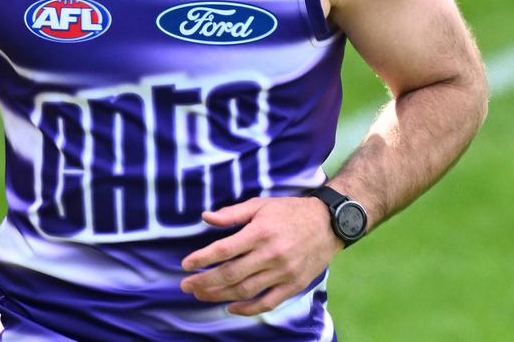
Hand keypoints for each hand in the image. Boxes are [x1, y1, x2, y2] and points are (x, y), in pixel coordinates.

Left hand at [179, 196, 339, 315]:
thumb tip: (205, 217)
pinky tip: (230, 306)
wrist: (328, 223)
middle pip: (230, 274)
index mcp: (260, 232)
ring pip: (245, 291)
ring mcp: (282, 273)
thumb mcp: (260, 204)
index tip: (185, 264)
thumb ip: (232, 213)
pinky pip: (266, 303)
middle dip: (204, 282)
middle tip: (186, 285)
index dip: (201, 259)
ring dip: (219, 296)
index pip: (223, 250)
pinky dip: (247, 309)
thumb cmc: (290, 211)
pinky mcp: (293, 285)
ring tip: (201, 294)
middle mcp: (270, 255)